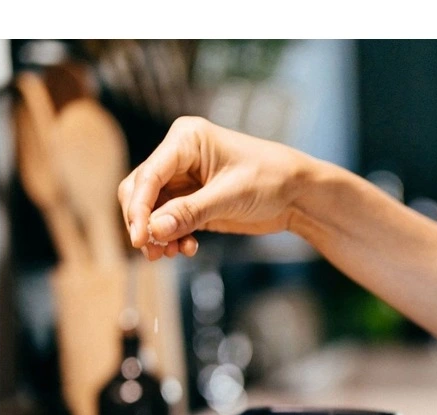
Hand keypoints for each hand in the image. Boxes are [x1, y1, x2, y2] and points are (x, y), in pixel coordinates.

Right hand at [117, 116, 311, 260]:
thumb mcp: (230, 196)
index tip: (140, 238)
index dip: (139, 208)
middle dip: (144, 222)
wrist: (297, 194)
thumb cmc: (270, 179)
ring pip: (153, 210)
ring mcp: (185, 180)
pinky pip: (171, 221)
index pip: (149, 175)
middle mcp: (179, 156)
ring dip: (158, 234)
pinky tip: (187, 248)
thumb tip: (154, 229)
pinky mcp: (194, 202)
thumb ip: (190, 212)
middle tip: (153, 251)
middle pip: (141, 191)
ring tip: (170, 254)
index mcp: (186, 140)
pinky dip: (173, 237)